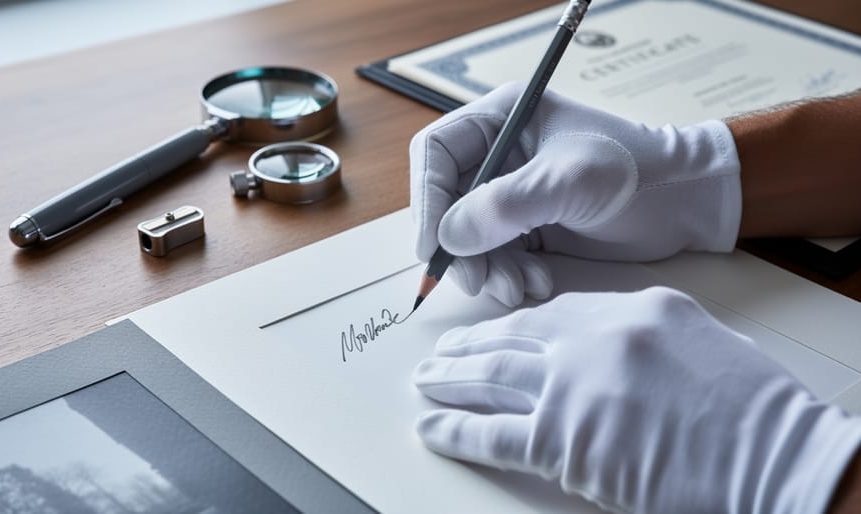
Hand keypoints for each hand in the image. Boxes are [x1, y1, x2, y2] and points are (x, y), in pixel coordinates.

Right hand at [410, 83, 741, 305]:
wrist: (686, 204)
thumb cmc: (638, 171)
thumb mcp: (571, 181)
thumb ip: (507, 206)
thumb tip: (448, 237)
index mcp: (502, 119)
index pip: (436, 154)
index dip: (426, 199)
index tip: (433, 245)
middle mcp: (499, 155)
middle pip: (446, 203)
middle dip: (459, 246)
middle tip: (477, 280)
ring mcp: (511, 194)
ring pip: (467, 237)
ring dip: (485, 269)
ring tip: (518, 288)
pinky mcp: (525, 227)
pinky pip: (494, 257)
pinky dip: (507, 277)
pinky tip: (535, 285)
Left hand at [413, 287, 860, 513]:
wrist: (776, 456)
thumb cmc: (756, 409)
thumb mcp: (703, 343)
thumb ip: (645, 337)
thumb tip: (603, 351)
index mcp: (633, 308)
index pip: (556, 311)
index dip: (516, 326)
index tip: (495, 332)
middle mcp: (596, 338)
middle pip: (516, 337)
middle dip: (473, 346)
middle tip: (443, 351)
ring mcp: (576, 386)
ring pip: (495, 376)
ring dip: (453, 379)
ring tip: (426, 379)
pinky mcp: (565, 439)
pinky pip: (495, 432)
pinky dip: (457, 429)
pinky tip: (432, 424)